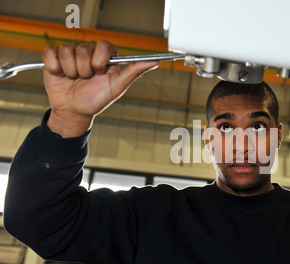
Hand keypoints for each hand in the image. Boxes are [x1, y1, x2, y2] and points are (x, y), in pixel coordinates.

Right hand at [43, 40, 157, 136]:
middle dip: (85, 70)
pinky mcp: (54, 56)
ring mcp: (71, 52)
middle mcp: (89, 51)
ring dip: (71, 71)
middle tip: (87, 79)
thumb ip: (134, 71)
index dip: (100, 61)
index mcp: (105, 55)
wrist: (74, 111)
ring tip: (75, 79)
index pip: (103, 45)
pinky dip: (55, 68)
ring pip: (67, 51)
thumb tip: (155, 62)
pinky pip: (52, 53)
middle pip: (84, 49)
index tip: (100, 73)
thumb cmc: (97, 99)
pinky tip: (62, 76)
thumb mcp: (118, 86)